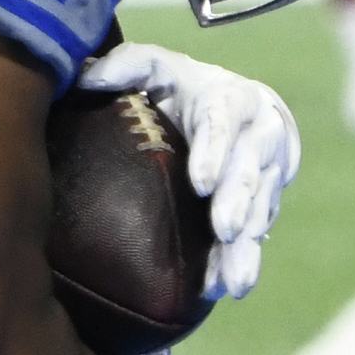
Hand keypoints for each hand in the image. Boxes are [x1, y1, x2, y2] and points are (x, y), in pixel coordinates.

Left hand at [78, 41, 295, 302]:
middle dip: (240, 201)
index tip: (201, 182)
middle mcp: (258, 133)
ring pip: (262, 207)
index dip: (216, 150)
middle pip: (252, 169)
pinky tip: (228, 288)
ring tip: (234, 280)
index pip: (224, 121)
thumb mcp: (152, 66)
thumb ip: (125, 66)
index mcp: (230, 98)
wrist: (227, 104)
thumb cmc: (178, 85)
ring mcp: (268, 170)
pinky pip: (257, 232)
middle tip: (225, 230)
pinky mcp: (266, 199)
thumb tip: (86, 78)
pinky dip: (242, 259)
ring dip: (247, 244)